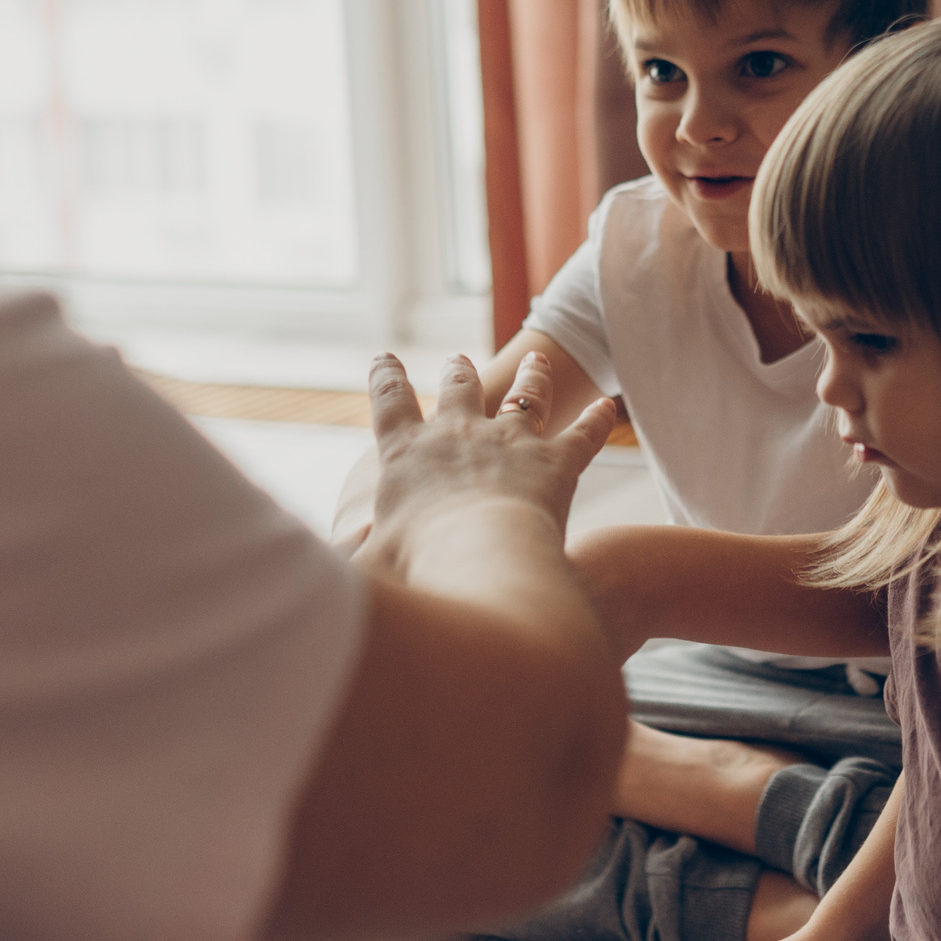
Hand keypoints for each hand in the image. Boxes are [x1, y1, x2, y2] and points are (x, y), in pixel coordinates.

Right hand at [359, 352, 616, 573]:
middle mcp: (458, 434)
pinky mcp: (556, 463)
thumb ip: (351, 564)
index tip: (383, 359)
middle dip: (458, 372)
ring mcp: (511, 442)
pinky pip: (583, 436)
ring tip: (537, 363)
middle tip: (457, 359)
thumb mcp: (365, 567)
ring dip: (533, 378)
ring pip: (527, 397)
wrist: (480, 565)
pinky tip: (608, 408)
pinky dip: (597, 422)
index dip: (385, 379)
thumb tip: (333, 581)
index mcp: (406, 452)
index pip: (389, 403)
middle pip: (459, 389)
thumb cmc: (414, 570)